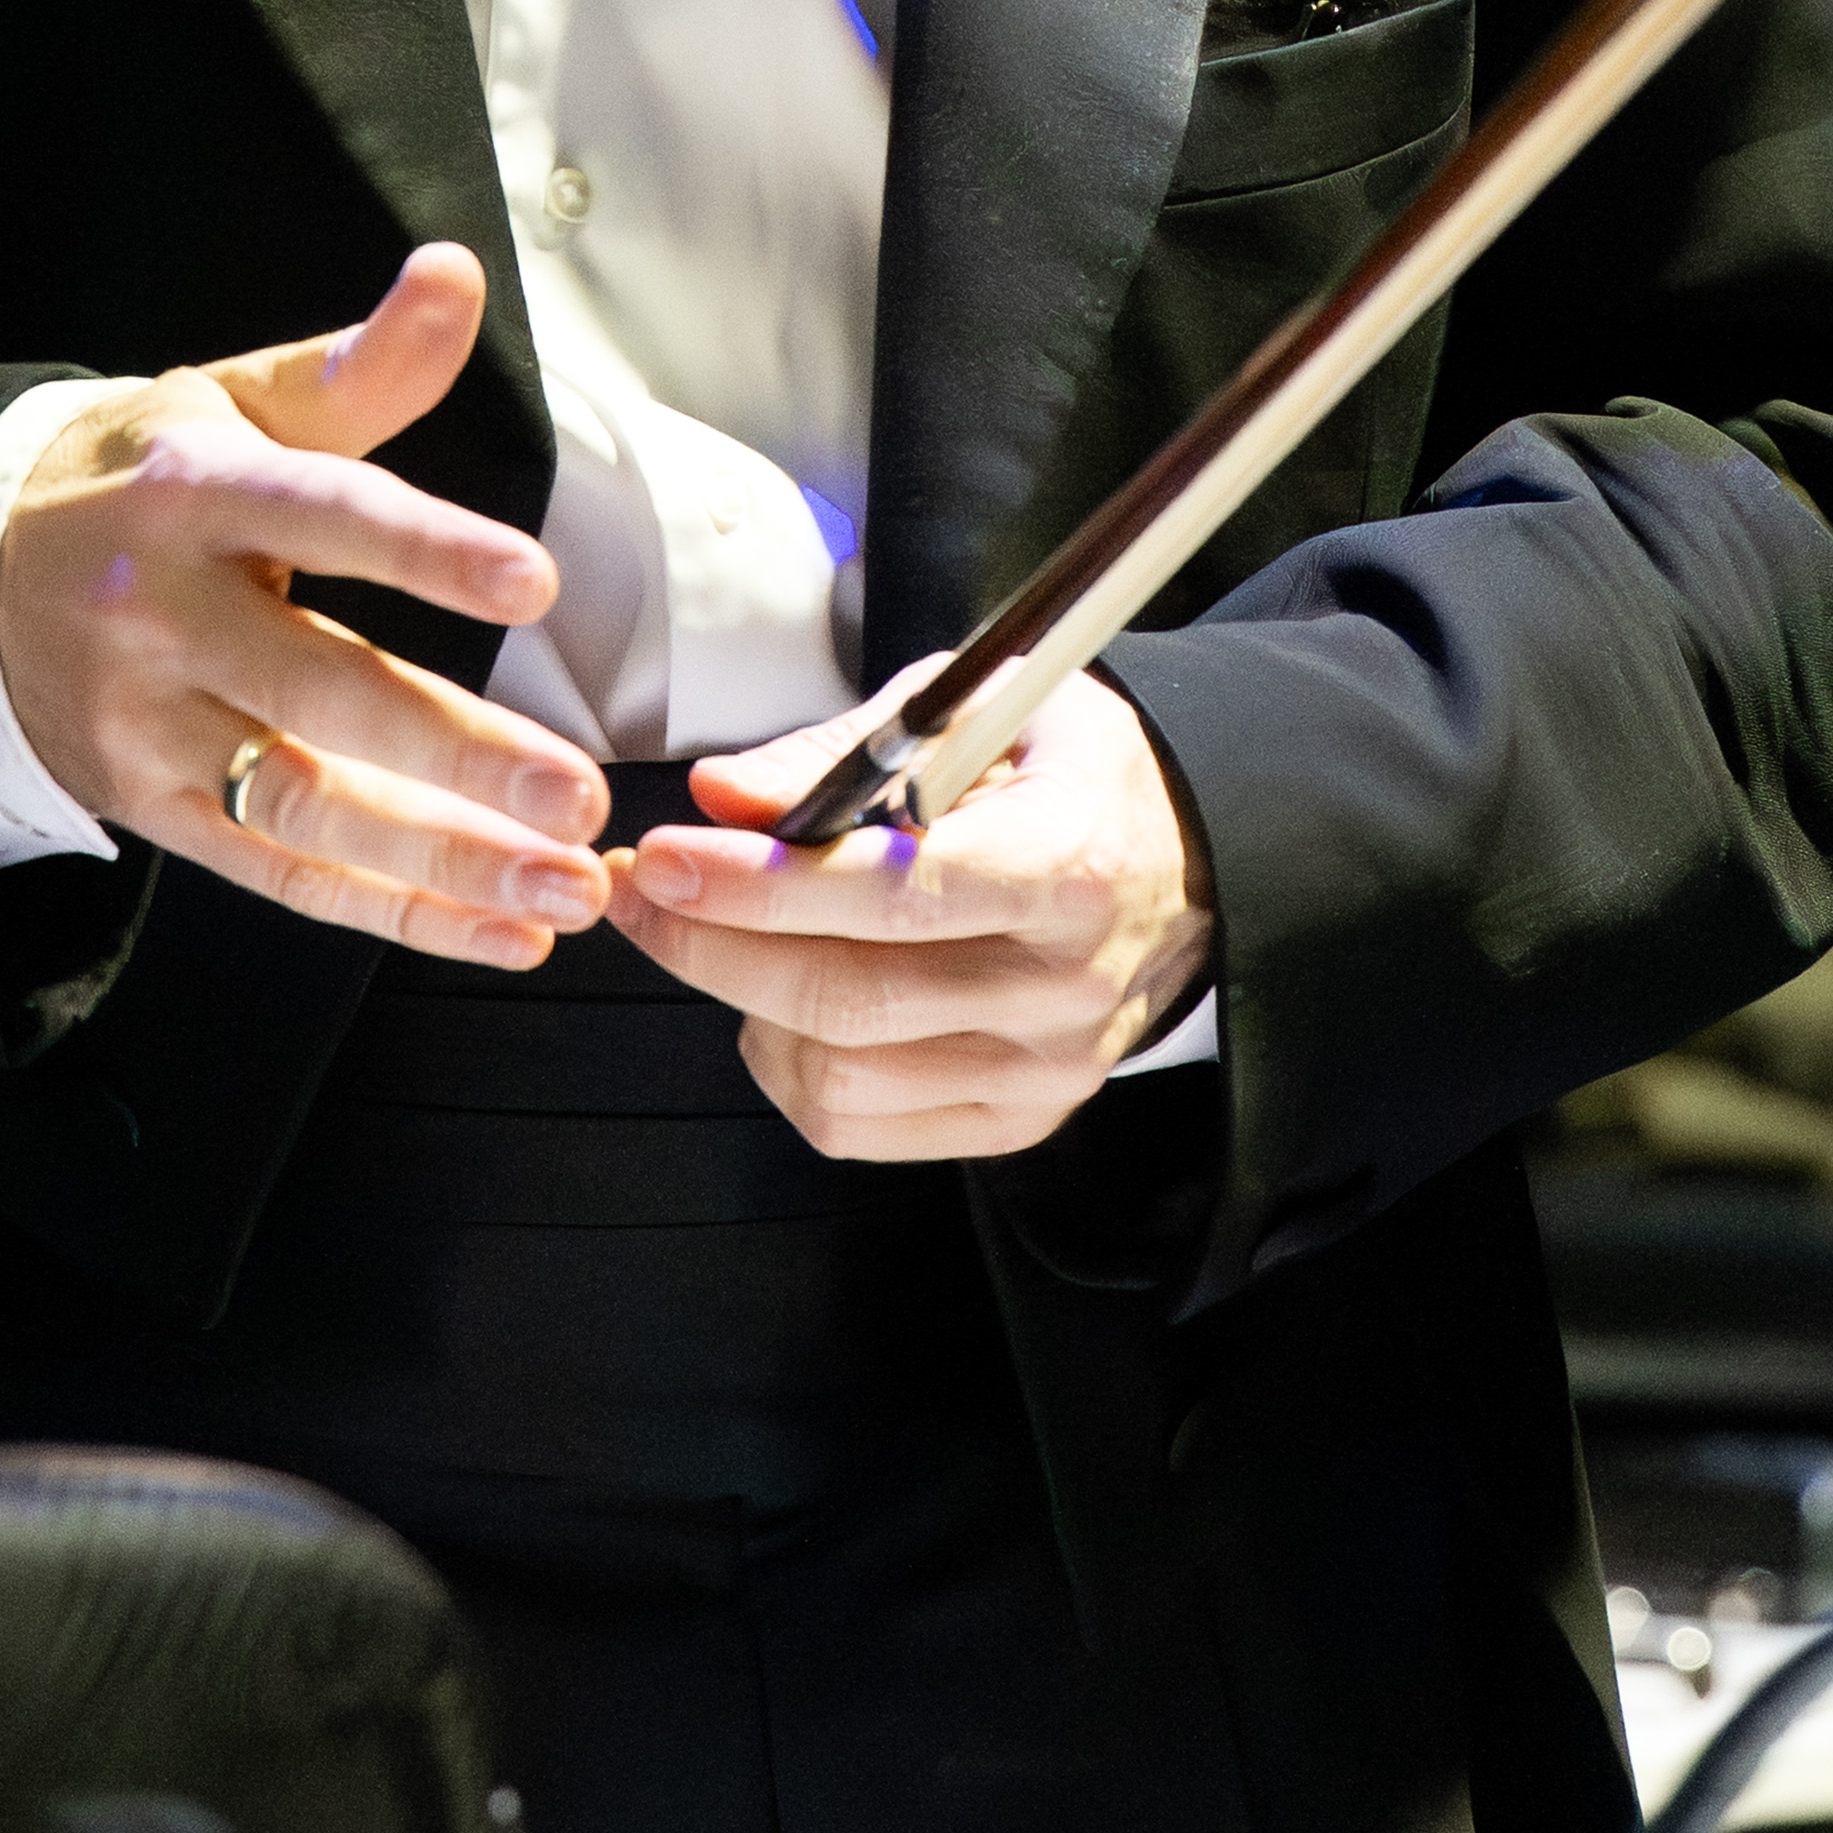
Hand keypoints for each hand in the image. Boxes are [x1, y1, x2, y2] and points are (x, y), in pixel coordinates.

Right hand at [0, 240, 603, 972]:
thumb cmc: (144, 481)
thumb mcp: (233, 400)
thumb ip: (361, 364)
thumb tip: (456, 275)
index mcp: (195, 492)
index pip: (324, 515)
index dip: (426, 549)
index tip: (536, 580)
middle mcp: (167, 615)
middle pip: (323, 691)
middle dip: (459, 753)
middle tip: (579, 797)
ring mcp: (154, 725)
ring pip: (309, 806)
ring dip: (445, 861)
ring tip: (565, 889)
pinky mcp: (155, 809)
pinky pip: (284, 874)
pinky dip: (396, 911)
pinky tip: (499, 930)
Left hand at [604, 669, 1212, 1159]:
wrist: (1191, 857)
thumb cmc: (1069, 770)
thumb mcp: (976, 706)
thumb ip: (843, 752)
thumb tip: (721, 795)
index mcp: (1066, 862)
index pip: (893, 895)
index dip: (761, 883)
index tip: (667, 855)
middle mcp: (1065, 983)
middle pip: (848, 998)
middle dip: (711, 944)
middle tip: (641, 888)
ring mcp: (1046, 1067)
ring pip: (838, 1076)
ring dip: (741, 1006)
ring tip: (719, 936)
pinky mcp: (1019, 1118)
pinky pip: (859, 1126)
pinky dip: (787, 1069)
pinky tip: (777, 1004)